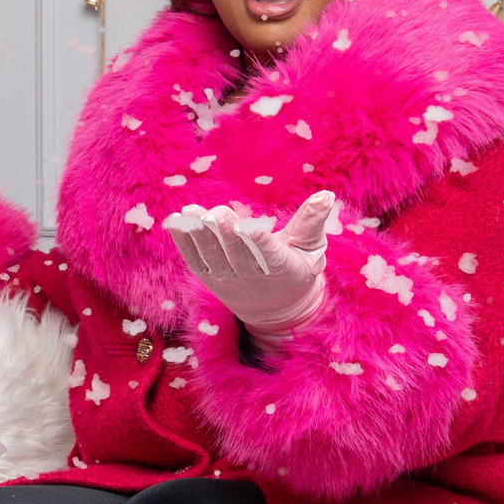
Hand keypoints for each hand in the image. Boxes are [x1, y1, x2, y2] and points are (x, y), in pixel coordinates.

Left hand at [170, 192, 334, 342]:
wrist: (275, 308)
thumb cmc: (296, 268)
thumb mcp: (311, 247)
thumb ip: (313, 221)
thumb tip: (327, 195)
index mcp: (281, 269)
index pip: (268, 254)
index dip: (257, 241)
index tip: (248, 226)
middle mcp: (251, 278)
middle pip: (235, 254)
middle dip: (225, 234)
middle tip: (218, 212)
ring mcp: (227, 279)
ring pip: (211, 257)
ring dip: (199, 235)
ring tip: (191, 213)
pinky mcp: (208, 277)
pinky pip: (193, 259)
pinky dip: (183, 241)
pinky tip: (176, 220)